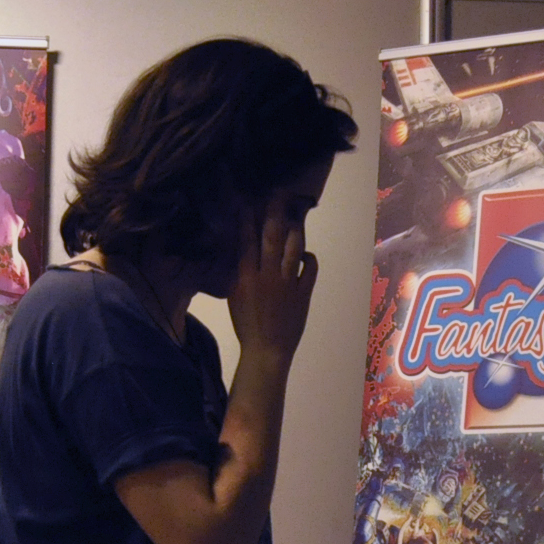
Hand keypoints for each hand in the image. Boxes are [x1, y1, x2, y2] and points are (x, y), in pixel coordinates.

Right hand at [226, 196, 316, 360]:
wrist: (267, 350)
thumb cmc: (247, 325)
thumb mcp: (235, 296)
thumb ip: (239, 272)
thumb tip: (243, 250)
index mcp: (245, 277)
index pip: (246, 240)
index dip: (247, 218)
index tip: (249, 201)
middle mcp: (267, 275)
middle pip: (271, 236)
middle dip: (275, 211)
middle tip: (278, 193)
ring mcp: (287, 282)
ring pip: (292, 246)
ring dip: (294, 229)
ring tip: (294, 217)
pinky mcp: (303, 291)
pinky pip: (309, 266)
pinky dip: (307, 256)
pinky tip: (304, 253)